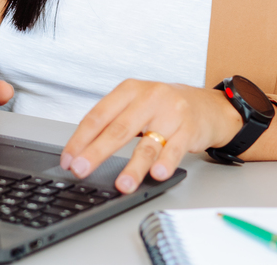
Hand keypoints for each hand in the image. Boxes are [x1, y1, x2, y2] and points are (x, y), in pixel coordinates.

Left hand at [60, 80, 242, 192]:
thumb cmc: (165, 106)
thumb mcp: (138, 103)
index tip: (68, 158)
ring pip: (146, 144)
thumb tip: (84, 150)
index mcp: (129, 90)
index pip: (98, 116)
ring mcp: (170, 114)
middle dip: (96, 153)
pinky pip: (175, 149)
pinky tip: (157, 175)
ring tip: (122, 184)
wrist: (208, 105)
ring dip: (133, 167)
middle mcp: (148, 99)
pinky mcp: (189, 129)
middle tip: (80, 170)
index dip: (80, 139)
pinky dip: (165, 163)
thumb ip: (114, 121)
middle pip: (117, 129)